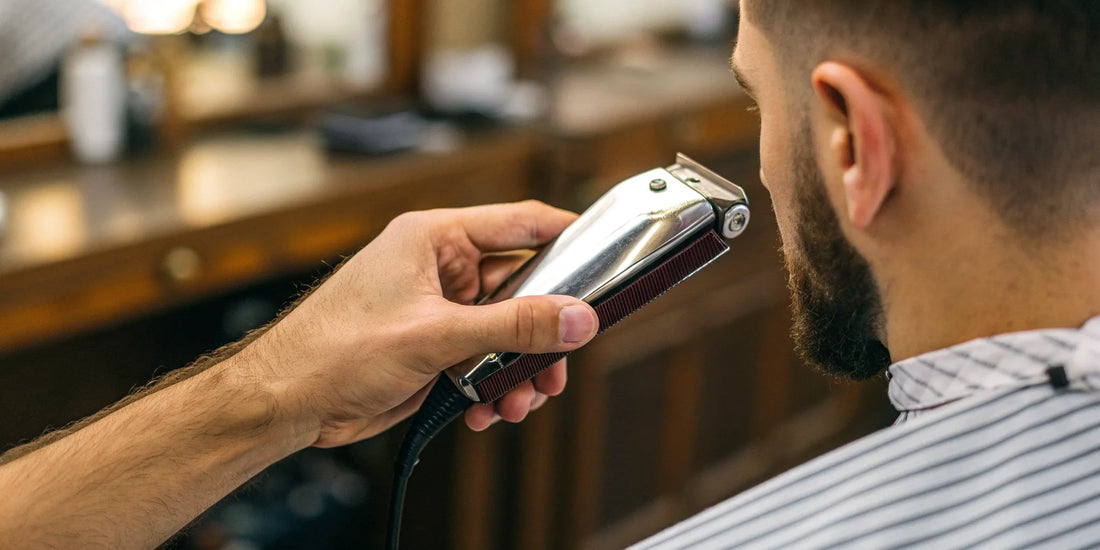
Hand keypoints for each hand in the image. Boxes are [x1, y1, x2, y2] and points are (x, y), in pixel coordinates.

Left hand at [243, 201, 598, 447]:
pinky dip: (495, 387)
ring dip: (520, 369)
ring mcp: (438, 310)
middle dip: (542, 331)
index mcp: (434, 239)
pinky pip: (485, 362)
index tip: (606, 252)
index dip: (565, 235)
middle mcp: (439, 269)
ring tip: (520, 400)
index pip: (518, 222)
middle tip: (558, 361)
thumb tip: (574, 318)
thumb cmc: (331, 350)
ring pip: (507, 332)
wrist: (287, 403)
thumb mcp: (434, 335)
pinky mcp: (434, 349)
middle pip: (521, 287)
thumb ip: (512, 326)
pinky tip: (488, 409)